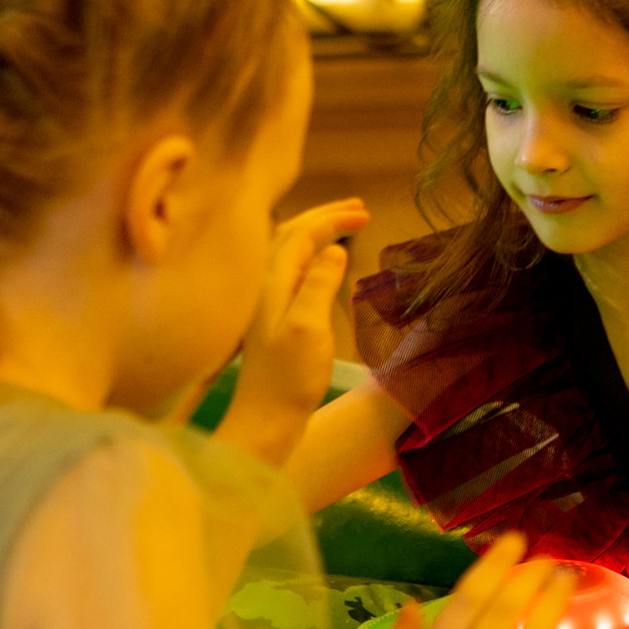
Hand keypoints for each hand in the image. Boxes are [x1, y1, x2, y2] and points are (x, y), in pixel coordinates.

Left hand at [216, 198, 368, 465]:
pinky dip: (309, 254)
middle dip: (323, 216)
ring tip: (345, 222)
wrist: (264, 420)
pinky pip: (290, 269)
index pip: (300, 234)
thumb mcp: (309, 328)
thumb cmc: (287, 379)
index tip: (366, 215)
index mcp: (270, 283)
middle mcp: (263, 286)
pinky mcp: (271, 318)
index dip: (332, 219)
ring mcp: (265, 302)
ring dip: (316, 232)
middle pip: (290, 234)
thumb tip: (333, 250)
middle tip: (358, 208)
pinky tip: (322, 260)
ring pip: (288, 250)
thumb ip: (318, 283)